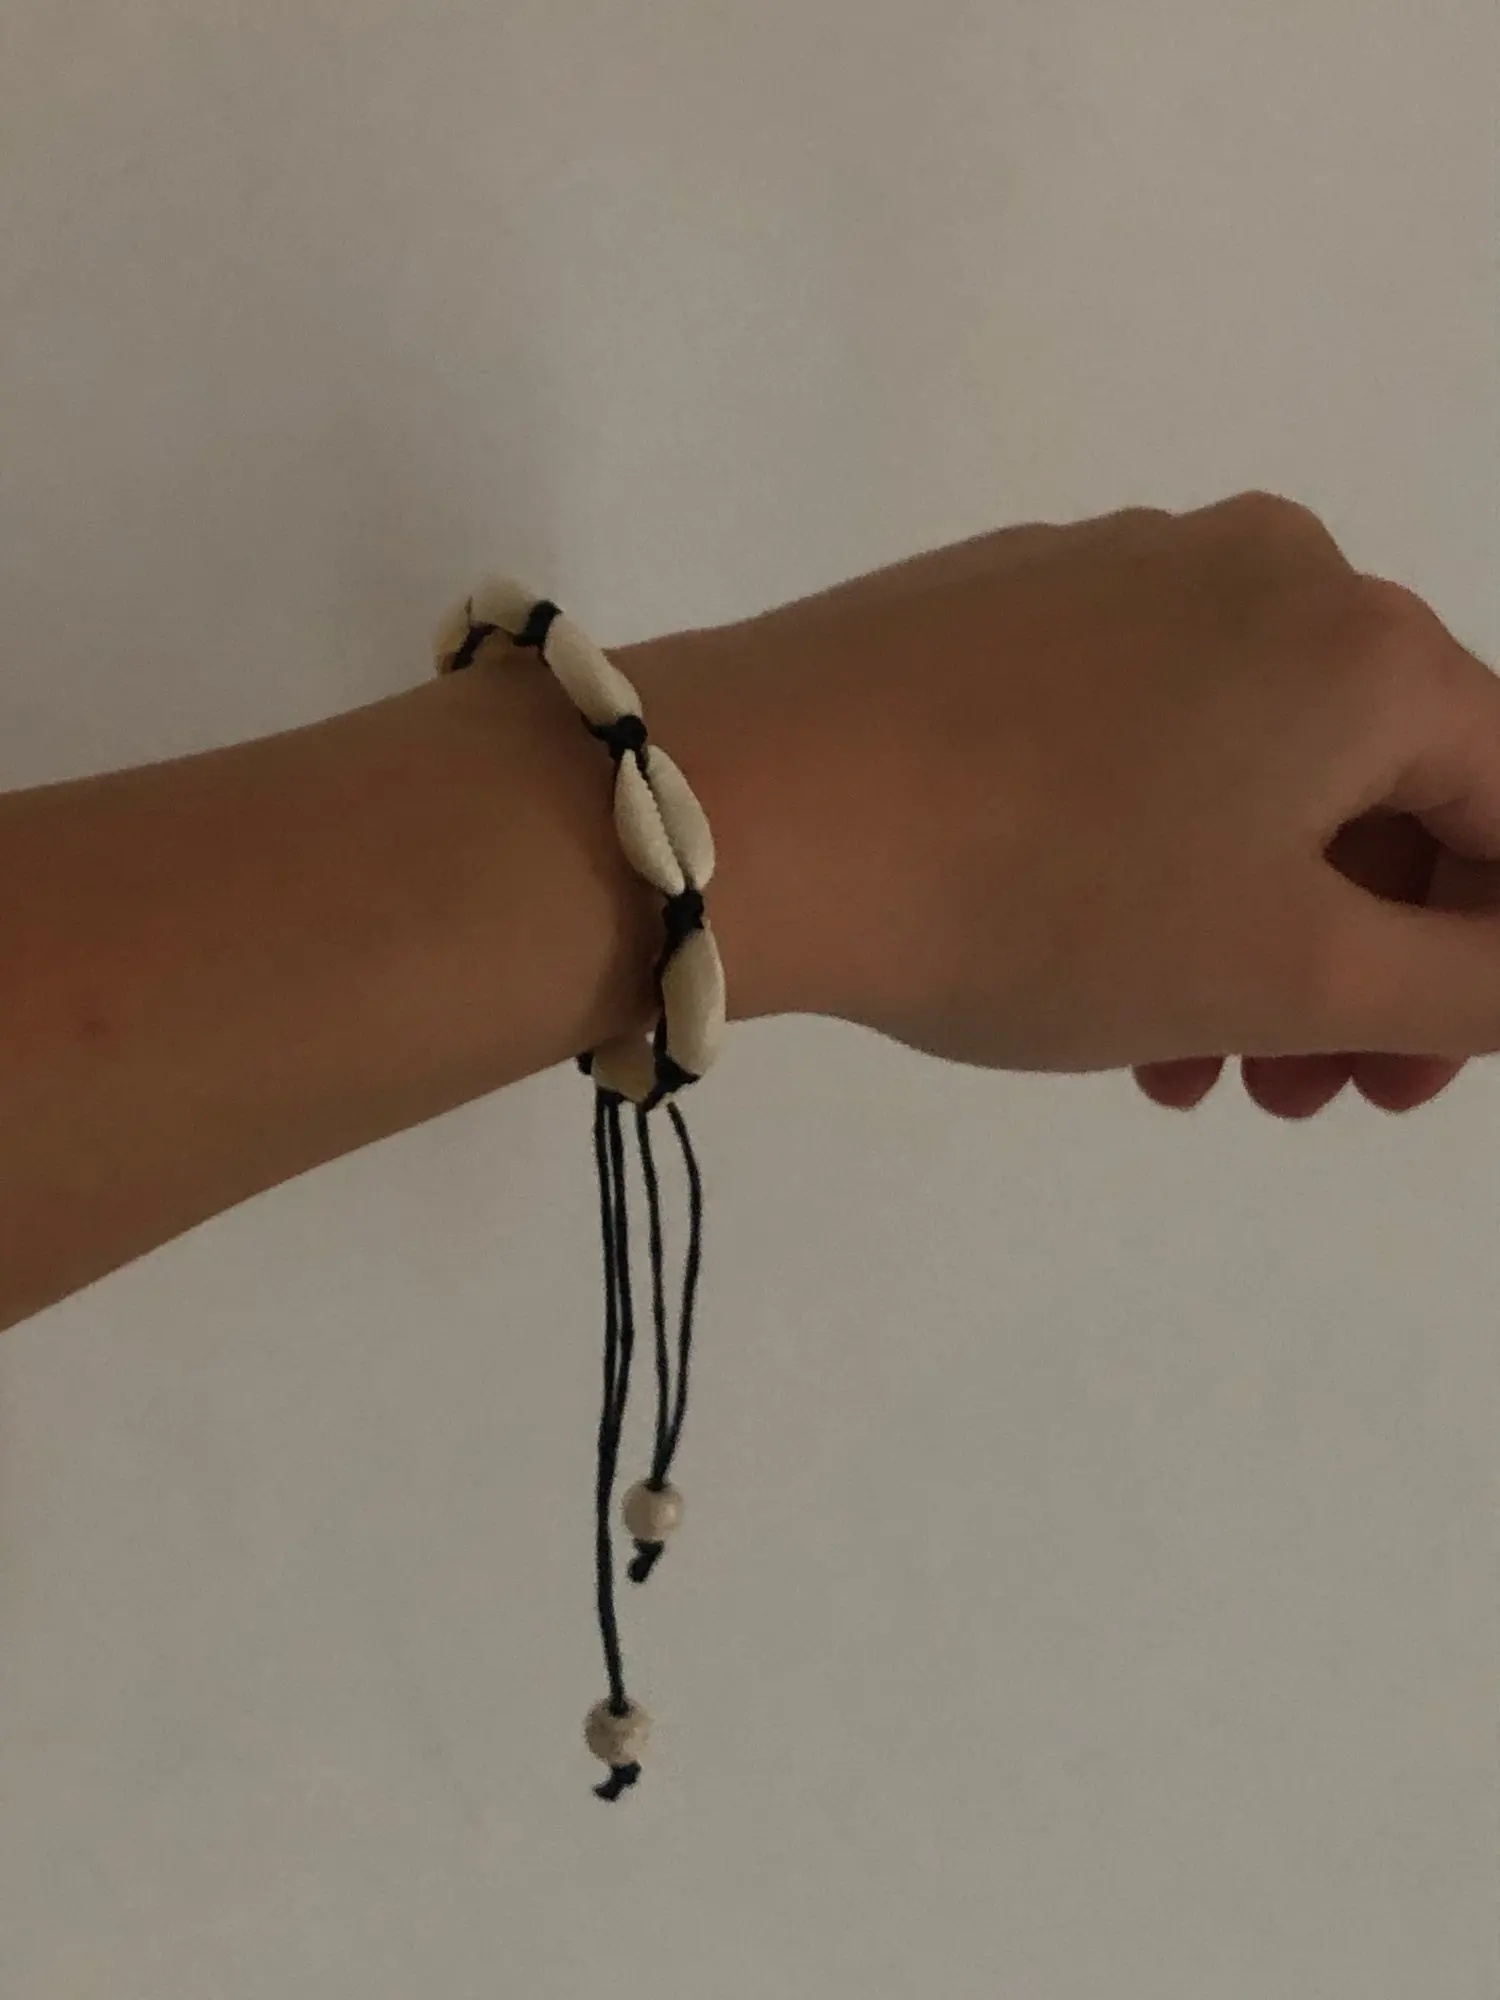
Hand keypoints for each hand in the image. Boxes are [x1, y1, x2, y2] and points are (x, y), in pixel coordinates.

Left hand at [630, 493, 1499, 1115]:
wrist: (751, 806)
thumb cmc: (1042, 898)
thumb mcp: (1283, 973)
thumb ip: (1469, 981)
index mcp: (1362, 642)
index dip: (1491, 959)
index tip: (1409, 1078)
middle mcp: (1263, 571)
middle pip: (1379, 790)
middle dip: (1358, 967)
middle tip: (1302, 1096)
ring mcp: (1125, 572)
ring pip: (1251, 776)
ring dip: (1249, 935)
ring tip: (1183, 1066)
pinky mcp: (1012, 603)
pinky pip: (1140, 738)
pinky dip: (1151, 859)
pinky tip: (1087, 967)